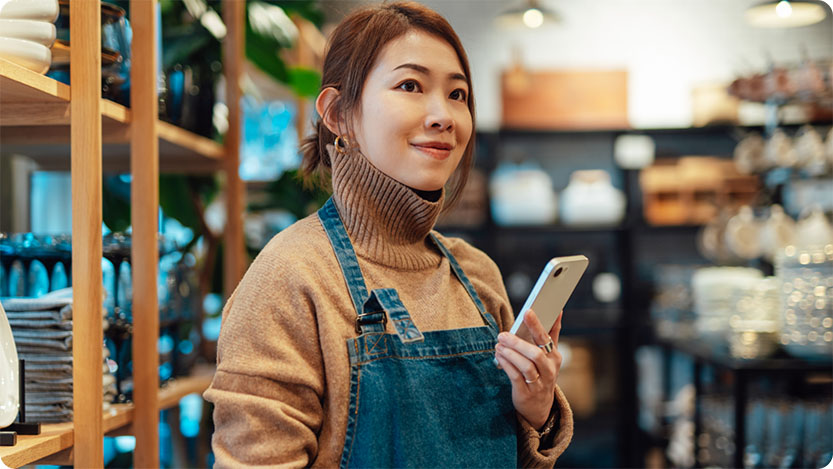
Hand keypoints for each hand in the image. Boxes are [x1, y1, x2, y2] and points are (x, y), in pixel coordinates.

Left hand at [494, 309, 562, 429]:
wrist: (539, 407)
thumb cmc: (542, 374)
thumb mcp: (550, 356)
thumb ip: (552, 334)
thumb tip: (557, 311)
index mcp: (554, 358)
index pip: (546, 338)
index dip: (537, 325)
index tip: (528, 311)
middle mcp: (549, 370)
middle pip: (535, 354)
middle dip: (518, 343)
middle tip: (503, 334)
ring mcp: (538, 383)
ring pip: (526, 366)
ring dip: (510, 353)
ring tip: (499, 344)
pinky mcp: (526, 393)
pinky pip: (515, 376)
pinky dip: (506, 364)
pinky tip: (499, 356)